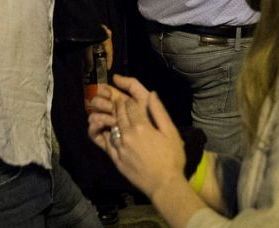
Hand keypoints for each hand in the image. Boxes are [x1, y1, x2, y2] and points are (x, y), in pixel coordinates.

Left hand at [88, 75, 185, 197]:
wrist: (164, 185)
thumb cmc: (172, 158)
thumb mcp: (171, 132)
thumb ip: (159, 112)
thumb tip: (152, 93)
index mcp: (141, 126)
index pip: (130, 106)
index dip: (129, 100)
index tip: (129, 98)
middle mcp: (127, 135)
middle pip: (119, 114)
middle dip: (119, 106)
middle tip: (119, 102)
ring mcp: (120, 148)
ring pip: (111, 127)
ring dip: (111, 118)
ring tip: (113, 114)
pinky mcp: (116, 160)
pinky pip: (107, 143)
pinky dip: (107, 134)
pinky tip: (111, 132)